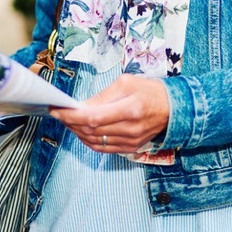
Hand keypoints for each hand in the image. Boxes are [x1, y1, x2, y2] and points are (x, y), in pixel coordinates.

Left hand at [52, 74, 169, 153]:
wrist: (174, 109)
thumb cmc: (151, 91)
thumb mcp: (127, 83)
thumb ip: (103, 96)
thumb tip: (81, 106)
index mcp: (130, 109)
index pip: (93, 117)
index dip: (72, 115)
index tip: (57, 109)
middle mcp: (130, 129)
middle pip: (90, 130)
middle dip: (70, 122)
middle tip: (58, 113)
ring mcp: (130, 142)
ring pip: (94, 141)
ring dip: (76, 131)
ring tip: (67, 120)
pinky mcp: (130, 148)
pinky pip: (102, 148)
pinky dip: (88, 140)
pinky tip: (81, 131)